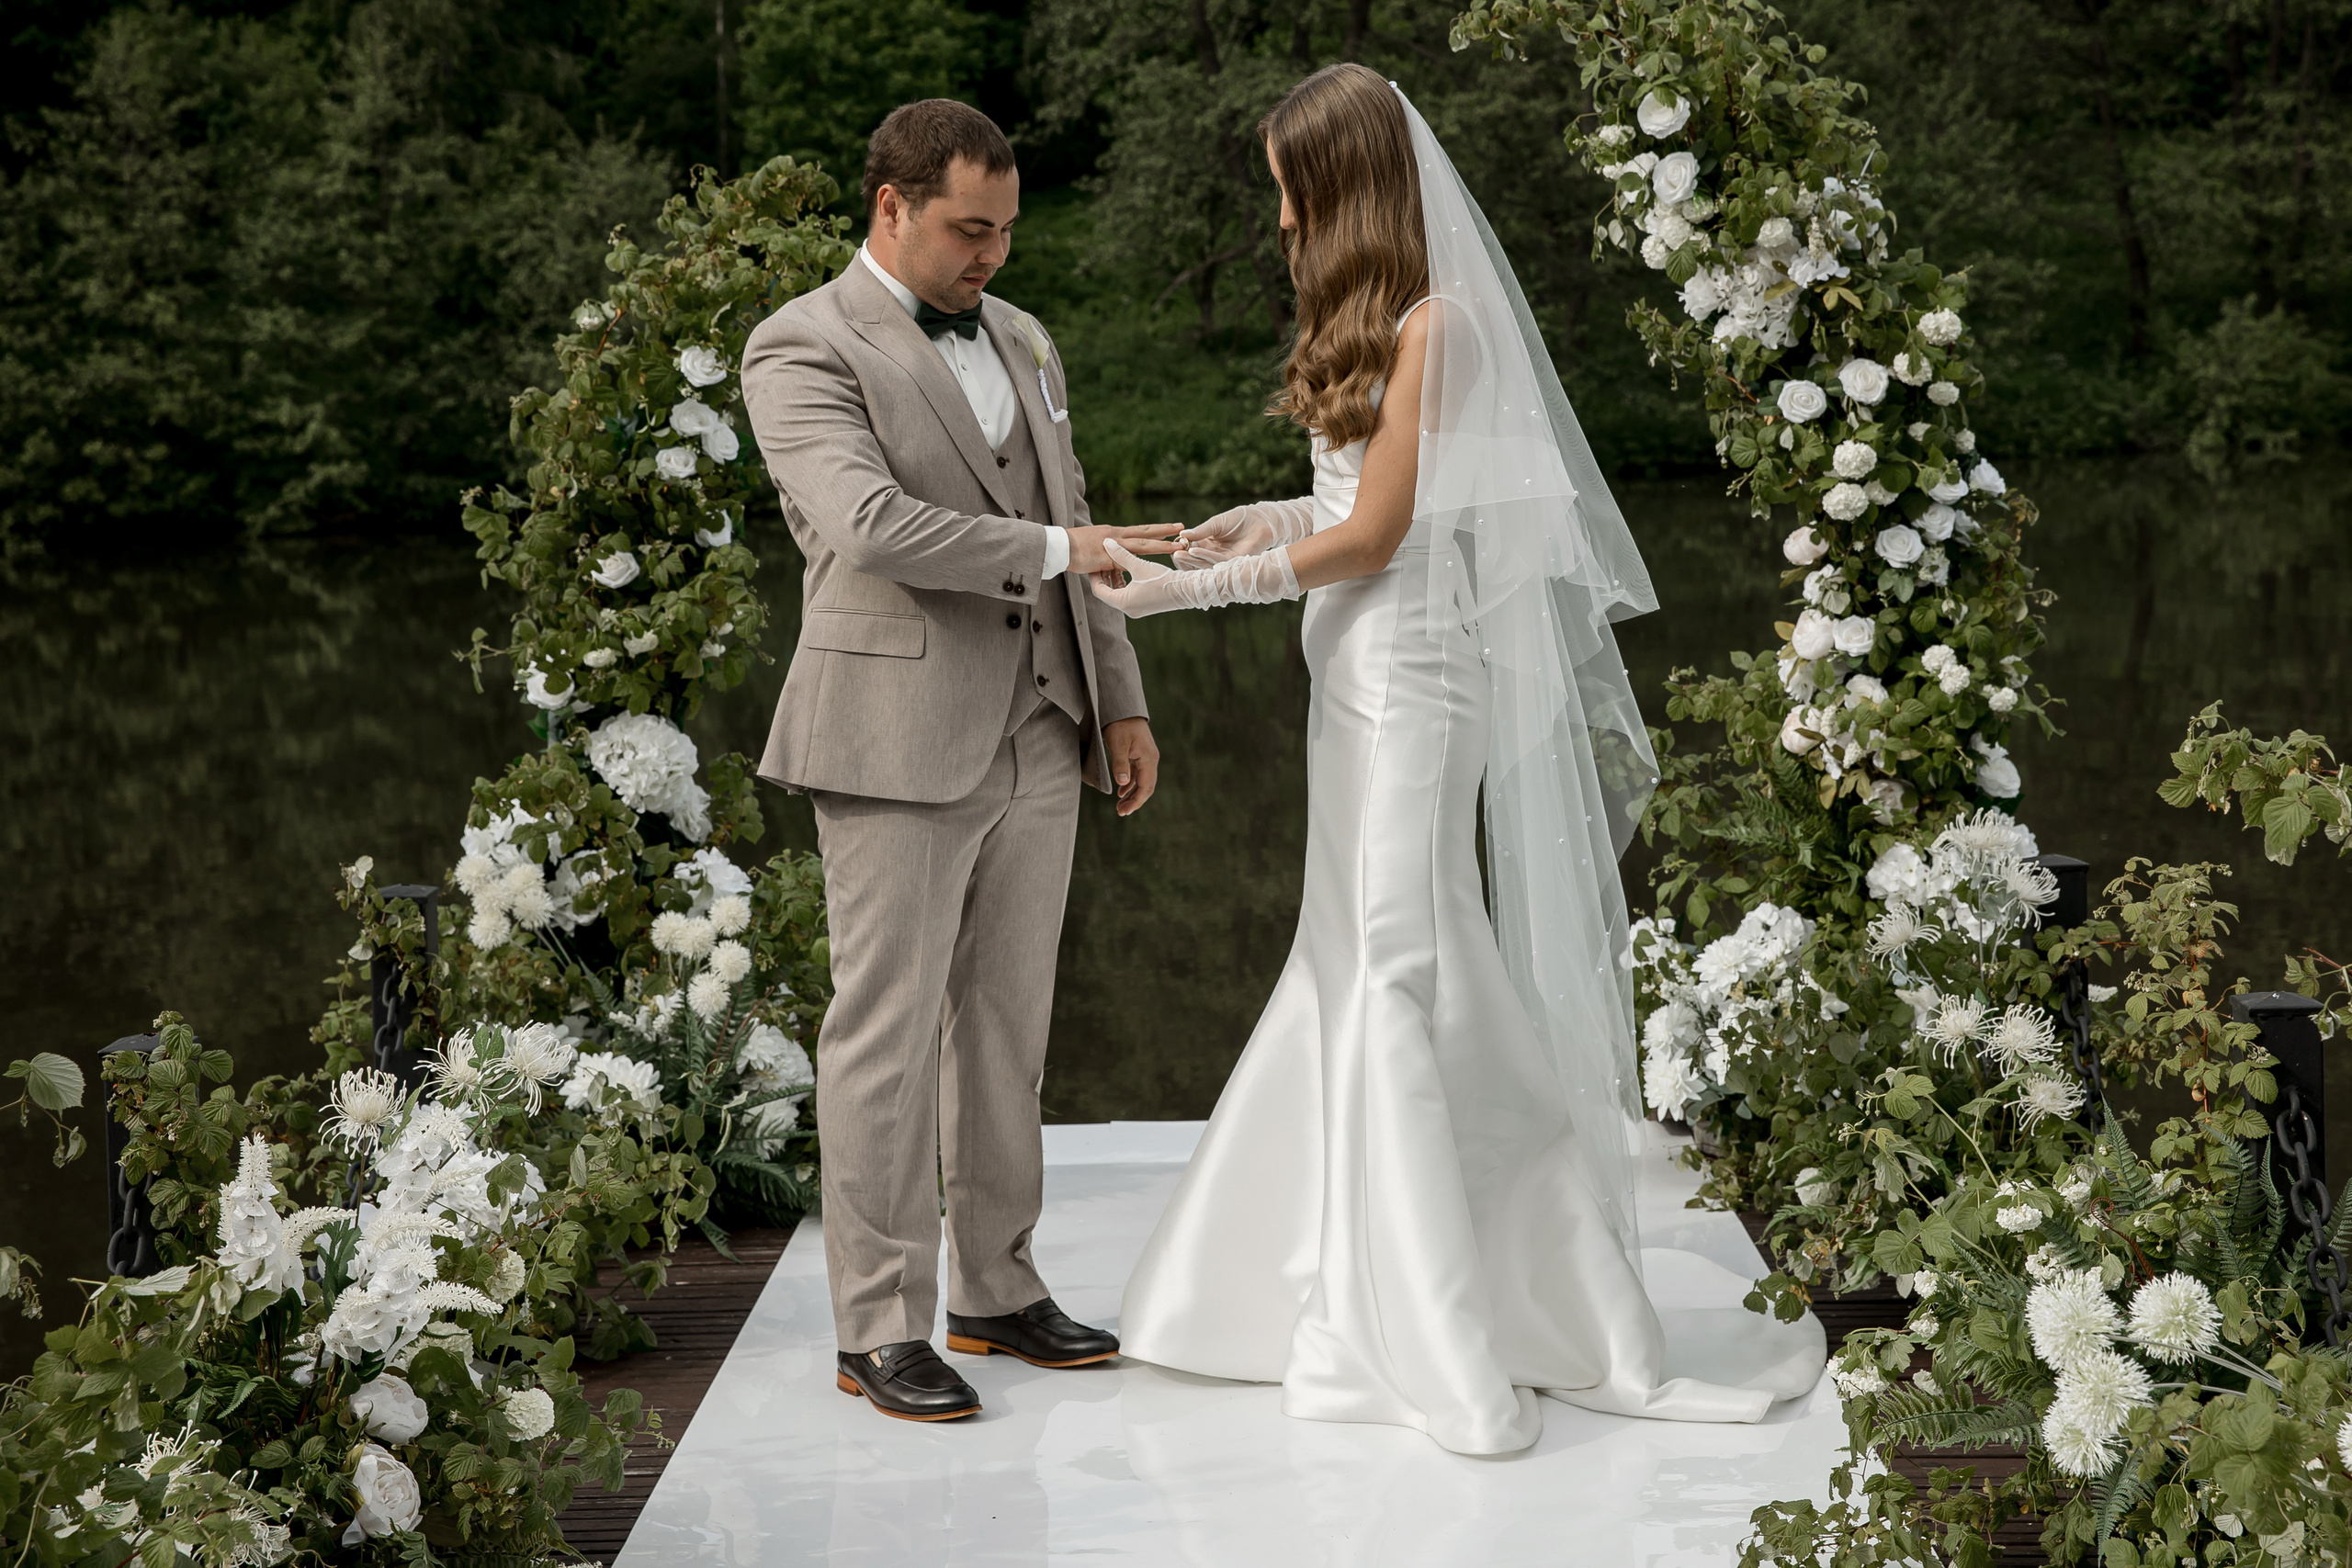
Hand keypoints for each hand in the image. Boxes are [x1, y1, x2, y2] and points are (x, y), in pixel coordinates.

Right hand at [1065, 522, 1180, 575]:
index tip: (1171, 528)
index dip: (1156, 530)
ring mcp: (1111, 546)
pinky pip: (1124, 562)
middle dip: (1165, 531)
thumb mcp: (1095, 544)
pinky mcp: (1105, 558)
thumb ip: (1107, 549)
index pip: (1140, 530)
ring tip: (1177, 547)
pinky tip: (1150, 568)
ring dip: (1161, 546)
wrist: (1057, 547)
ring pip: (1141, 546)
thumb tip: (1113, 556)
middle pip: (1145, 532)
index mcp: (1114, 533)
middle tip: (1182, 528)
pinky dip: (1138, 565)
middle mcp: (1116, 536)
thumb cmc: (1073, 546)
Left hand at [1090, 539, 1300, 616]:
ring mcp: (1137, 610)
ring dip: (1116, 578)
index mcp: (1122, 602)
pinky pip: (1129, 595)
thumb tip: (1107, 542)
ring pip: (1118, 593)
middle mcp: (1128, 609)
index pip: (1098, 589)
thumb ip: (1121, 553)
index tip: (1093, 560)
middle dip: (1104, 575)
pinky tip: (1129, 569)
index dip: (1094, 574)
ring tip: (1115, 562)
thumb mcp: (1139, 564)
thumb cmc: (1163, 579)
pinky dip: (1126, 583)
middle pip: (1107, 592)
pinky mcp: (1145, 606)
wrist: (1188, 592)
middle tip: (1101, 560)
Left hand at [1102, 717, 1158, 815]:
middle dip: (1135, 801)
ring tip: (1120, 806)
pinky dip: (1130, 784)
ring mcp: (1146, 757)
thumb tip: (1122, 783)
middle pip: (1146, 787)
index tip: (1125, 811)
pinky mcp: (1140, 755)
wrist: (1123, 708)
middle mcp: (1151, 759)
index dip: (1136, 801)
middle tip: (1121, 812)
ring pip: (1142, 782)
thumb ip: (1120, 764)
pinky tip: (1122, 791)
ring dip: (1132, 794)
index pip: (1145, 786)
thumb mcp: (1117, 744)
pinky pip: (1138, 774)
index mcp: (1148, 759)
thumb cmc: (1120, 724)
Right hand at [1174, 498, 1315, 568]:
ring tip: (1178, 554)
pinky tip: (1194, 551)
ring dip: (1190, 558)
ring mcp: (1223, 559)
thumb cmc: (1239, 519)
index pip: (1191, 549)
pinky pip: (1216, 561)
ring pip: (1203, 562)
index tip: (1173, 545)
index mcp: (1208, 544)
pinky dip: (1204, 556)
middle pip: (1195, 560)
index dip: (1182, 548)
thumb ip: (1201, 531)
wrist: (1260, 520)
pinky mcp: (1233, 562)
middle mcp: (1213, 554)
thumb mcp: (1216, 523)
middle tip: (1173, 553)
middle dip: (1183, 557)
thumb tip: (1183, 535)